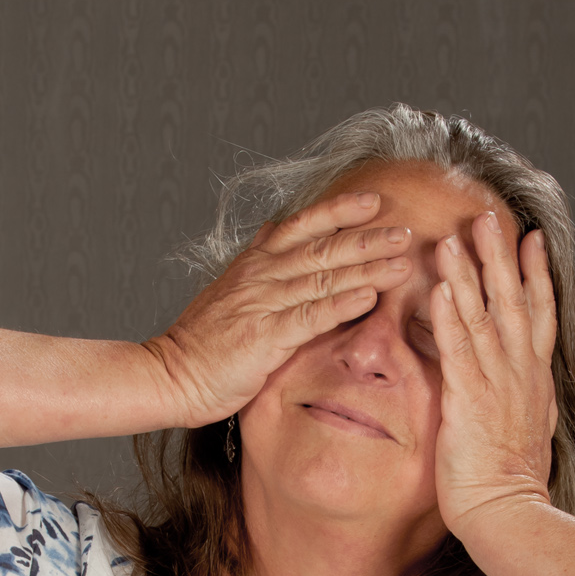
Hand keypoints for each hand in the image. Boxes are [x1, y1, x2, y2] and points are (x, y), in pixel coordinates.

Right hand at [141, 191, 412, 427]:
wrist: (170, 374)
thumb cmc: (201, 344)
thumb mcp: (227, 294)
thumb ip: (254, 266)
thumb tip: (270, 233)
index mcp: (254, 265)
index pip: (301, 227)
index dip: (338, 211)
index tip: (372, 201)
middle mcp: (261, 277)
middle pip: (322, 248)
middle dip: (367, 238)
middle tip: (405, 231)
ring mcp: (263, 305)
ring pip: (323, 277)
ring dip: (366, 267)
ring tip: (402, 261)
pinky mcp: (265, 337)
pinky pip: (311, 316)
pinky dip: (342, 304)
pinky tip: (370, 297)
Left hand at [431, 210, 558, 553]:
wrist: (509, 514)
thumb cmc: (513, 483)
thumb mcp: (529, 432)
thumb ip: (527, 401)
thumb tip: (530, 389)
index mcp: (534, 379)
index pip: (538, 314)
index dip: (534, 275)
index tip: (530, 239)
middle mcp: (520, 373)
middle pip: (511, 301)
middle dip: (498, 256)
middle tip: (486, 215)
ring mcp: (496, 384)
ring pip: (482, 316)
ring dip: (467, 273)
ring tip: (453, 236)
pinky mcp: (469, 401)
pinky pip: (458, 350)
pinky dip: (450, 317)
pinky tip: (440, 287)